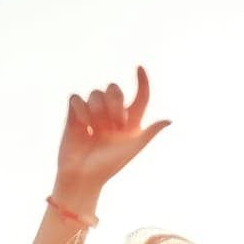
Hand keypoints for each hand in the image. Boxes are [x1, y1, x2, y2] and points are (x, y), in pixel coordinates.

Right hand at [53, 67, 170, 206]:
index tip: (140, 68)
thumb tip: (169, 120)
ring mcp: (92, 114)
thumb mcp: (132, 149)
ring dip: (98, 109)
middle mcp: (111, 115)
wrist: (83, 176)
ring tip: (96, 129)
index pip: (139, 96)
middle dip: (115, 101)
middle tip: (116, 124)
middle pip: (114, 89)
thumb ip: (149, 133)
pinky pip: (77, 98)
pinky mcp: (74, 115)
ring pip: (96, 92)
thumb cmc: (109, 166)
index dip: (142, 82)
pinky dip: (81, 109)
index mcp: (129, 122)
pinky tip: (83, 126)